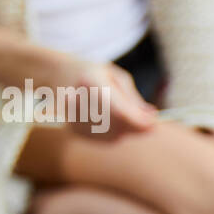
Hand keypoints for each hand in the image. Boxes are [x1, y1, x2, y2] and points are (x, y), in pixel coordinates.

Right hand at [45, 57, 159, 137]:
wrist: (59, 76)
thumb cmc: (95, 73)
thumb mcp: (117, 78)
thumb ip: (133, 98)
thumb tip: (150, 116)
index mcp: (90, 83)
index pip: (119, 110)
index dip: (138, 121)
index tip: (154, 123)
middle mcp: (79, 101)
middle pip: (117, 126)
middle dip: (137, 126)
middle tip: (149, 121)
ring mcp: (73, 118)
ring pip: (113, 136)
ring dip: (127, 130)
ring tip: (123, 114)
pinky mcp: (74, 131)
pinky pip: (105, 140)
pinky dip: (115, 134)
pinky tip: (111, 121)